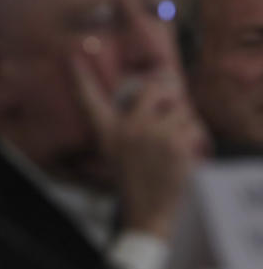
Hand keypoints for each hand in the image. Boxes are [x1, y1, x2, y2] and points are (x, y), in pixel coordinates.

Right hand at [69, 53, 208, 237]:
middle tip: (170, 109)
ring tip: (176, 141)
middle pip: (154, 89)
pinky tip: (184, 154)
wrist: (148, 212)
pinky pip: (194, 126)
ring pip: (182, 108)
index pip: (88, 98)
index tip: (71, 56)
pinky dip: (196, 138)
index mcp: (107, 131)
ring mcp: (151, 135)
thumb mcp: (117, 151)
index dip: (79, 76)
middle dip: (169, 94)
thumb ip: (128, 124)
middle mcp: (126, 129)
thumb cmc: (135, 180)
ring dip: (186, 122)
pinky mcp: (174, 144)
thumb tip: (155, 93)